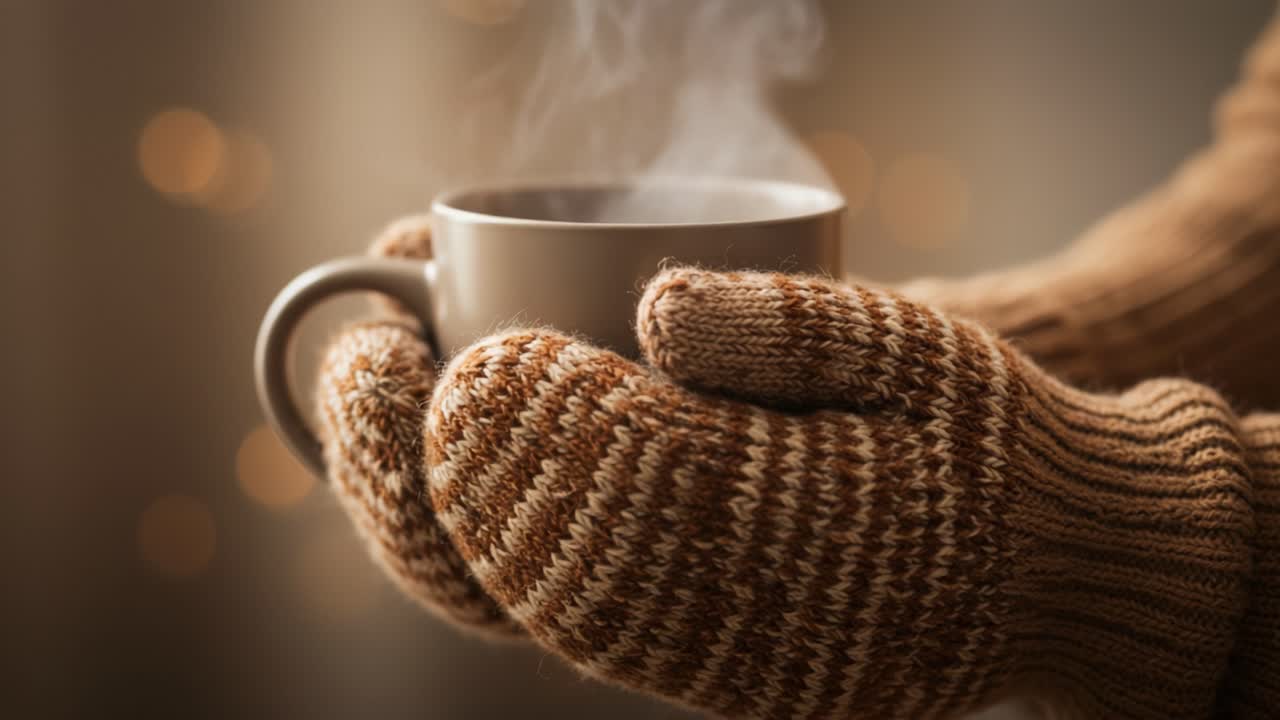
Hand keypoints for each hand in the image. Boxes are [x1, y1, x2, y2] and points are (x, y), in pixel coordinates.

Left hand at [323, 242, 1257, 716]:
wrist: (1058, 571)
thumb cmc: (994, 445)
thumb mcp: (923, 351)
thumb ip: (793, 332)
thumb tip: (652, 308)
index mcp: (776, 528)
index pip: (592, 474)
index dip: (488, 409)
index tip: (425, 343)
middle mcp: (714, 612)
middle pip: (514, 564)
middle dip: (405, 463)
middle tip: (352, 365)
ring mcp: (698, 654)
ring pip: (517, 609)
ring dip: (417, 519)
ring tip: (361, 420)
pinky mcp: (698, 662)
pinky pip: (560, 627)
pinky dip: (475, 561)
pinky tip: (428, 490)